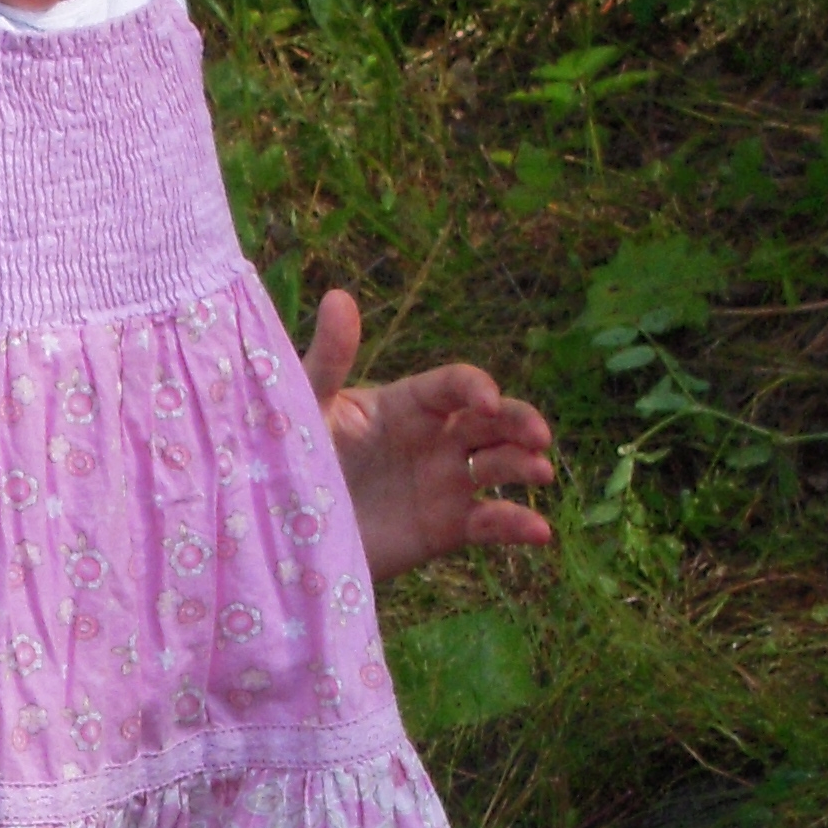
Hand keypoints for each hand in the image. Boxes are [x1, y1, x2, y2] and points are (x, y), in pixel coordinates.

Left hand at [302, 288, 556, 582]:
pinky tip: (540, 530)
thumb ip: (328, 360)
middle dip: (520, 422)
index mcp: (407, 403)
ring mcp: (446, 482)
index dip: (475, 387)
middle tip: (539, 435)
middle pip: (493, 421)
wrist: (287, 532)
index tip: (487, 399)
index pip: (453, 385)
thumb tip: (338, 295)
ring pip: (501, 466)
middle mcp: (436, 438)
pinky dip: (518, 525)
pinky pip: (490, 524)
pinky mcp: (447, 528)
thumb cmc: (293, 458)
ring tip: (539, 471)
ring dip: (525, 465)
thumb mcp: (307, 409)